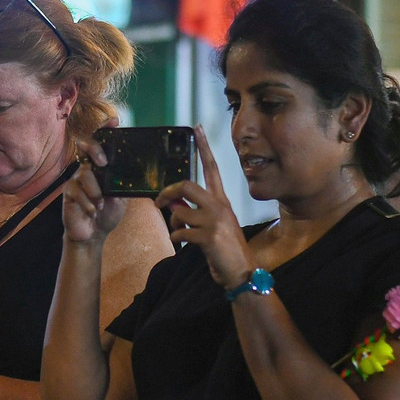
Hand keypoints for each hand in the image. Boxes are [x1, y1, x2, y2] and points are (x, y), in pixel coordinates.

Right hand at [63, 137, 126, 243]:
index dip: (105, 128)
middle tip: (104, 162)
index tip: (114, 121)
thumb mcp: (120, 197)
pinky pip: (77, 192)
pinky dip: (88, 204)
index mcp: (101, 167)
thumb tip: (134, 173)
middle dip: (95, 149)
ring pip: (85, 175)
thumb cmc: (107, 213)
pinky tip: (92, 212)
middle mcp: (87, 168)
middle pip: (85, 146)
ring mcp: (75, 179)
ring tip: (100, 205)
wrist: (93, 235)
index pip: (102, 142)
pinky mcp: (68, 192)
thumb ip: (123, 183)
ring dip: (95, 192)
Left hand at [156, 126, 252, 287]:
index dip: (204, 148)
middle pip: (186, 185)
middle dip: (167, 192)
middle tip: (157, 203)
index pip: (212, 168)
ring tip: (179, 232)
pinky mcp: (208, 236)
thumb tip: (172, 205)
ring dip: (173, 223)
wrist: (242, 271)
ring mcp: (215, 220)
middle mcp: (220, 206)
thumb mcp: (211, 226)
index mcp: (222, 200)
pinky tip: (183, 244)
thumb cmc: (224, 249)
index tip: (197, 128)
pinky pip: (179, 231)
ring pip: (179, 212)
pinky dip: (176, 238)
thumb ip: (194, 212)